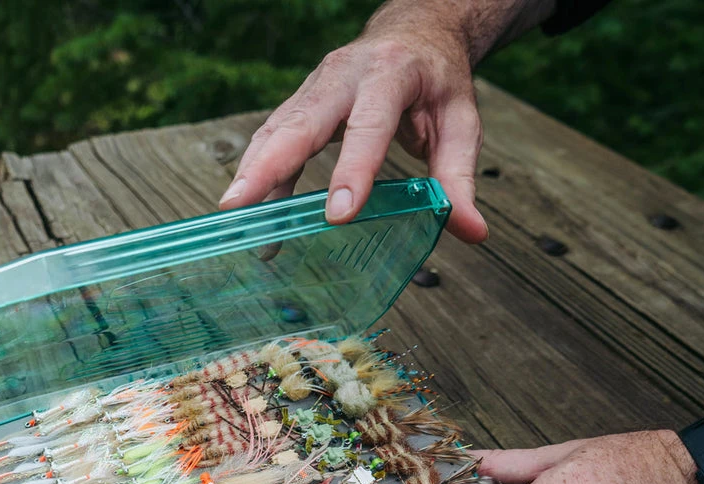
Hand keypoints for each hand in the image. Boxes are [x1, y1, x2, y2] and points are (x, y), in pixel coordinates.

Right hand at [218, 11, 488, 241]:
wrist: (414, 32)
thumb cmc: (437, 82)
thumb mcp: (461, 124)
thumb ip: (459, 178)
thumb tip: (472, 231)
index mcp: (392, 74)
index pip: (370, 124)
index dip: (353, 170)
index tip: (339, 214)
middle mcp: (344, 74)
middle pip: (301, 121)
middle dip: (269, 165)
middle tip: (241, 204)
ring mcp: (315, 86)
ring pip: (277, 128)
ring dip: (251, 170)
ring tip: (231, 213)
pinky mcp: (300, 103)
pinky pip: (273, 136)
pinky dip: (258, 172)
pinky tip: (250, 210)